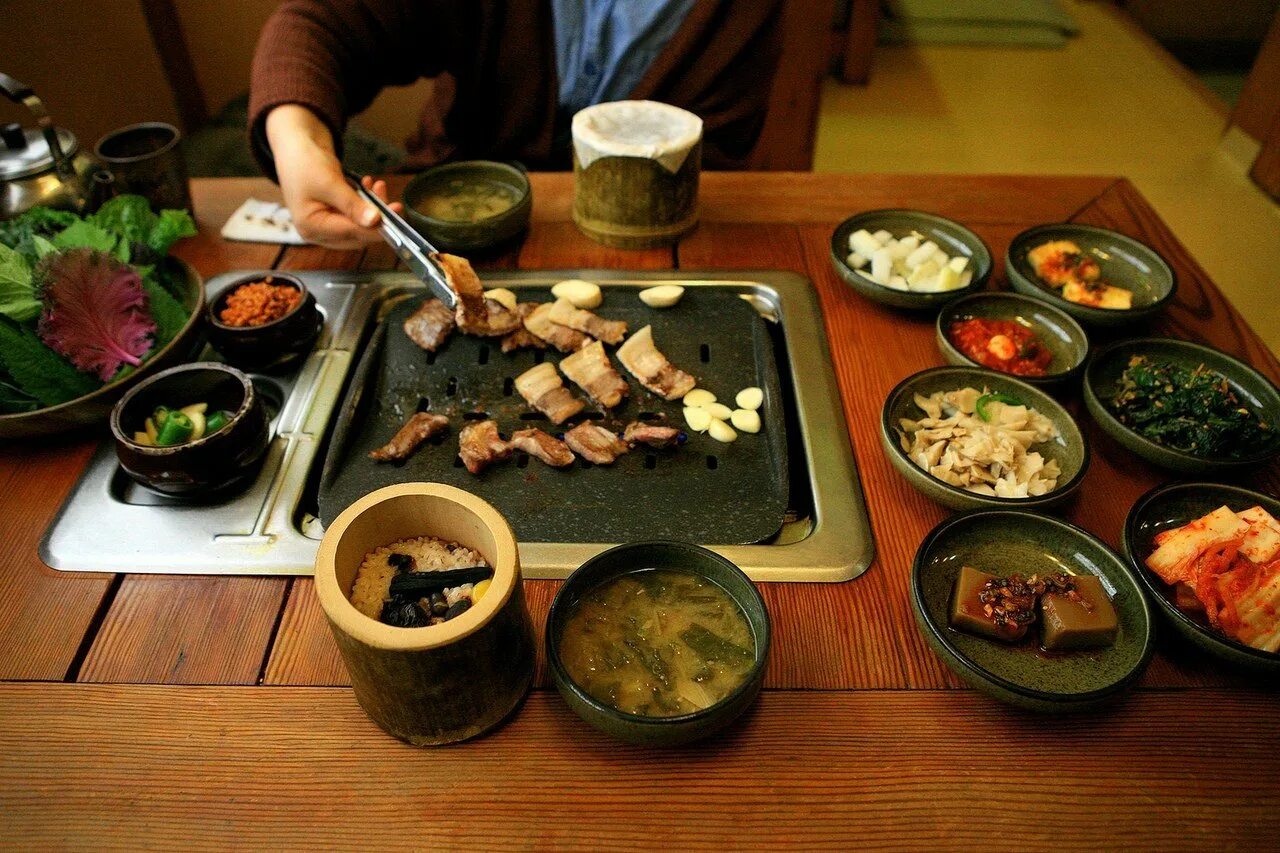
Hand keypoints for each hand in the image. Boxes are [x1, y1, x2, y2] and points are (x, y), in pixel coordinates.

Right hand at [265, 104, 403, 248]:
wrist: (294, 143)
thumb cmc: (304, 162)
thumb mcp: (329, 183)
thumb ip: (352, 204)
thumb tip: (375, 221)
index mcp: (311, 228)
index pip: (351, 235)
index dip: (375, 228)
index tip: (394, 216)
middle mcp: (318, 231)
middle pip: (357, 235)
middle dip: (376, 219)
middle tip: (393, 203)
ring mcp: (325, 223)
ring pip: (359, 225)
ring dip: (373, 208)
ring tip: (379, 186)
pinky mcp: (333, 213)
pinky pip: (355, 214)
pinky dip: (365, 202)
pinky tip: (368, 185)